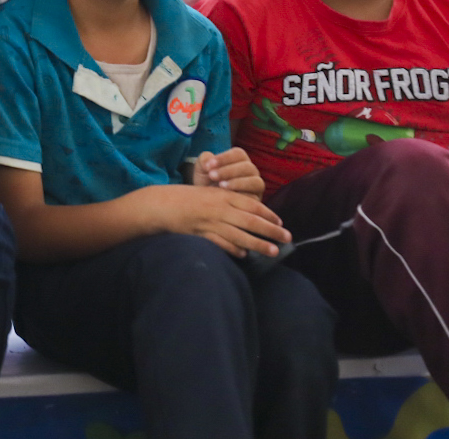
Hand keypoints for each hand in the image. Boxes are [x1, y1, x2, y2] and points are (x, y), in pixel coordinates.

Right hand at [137, 184, 290, 258]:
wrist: (162, 204)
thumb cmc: (186, 197)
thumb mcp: (209, 192)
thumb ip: (227, 200)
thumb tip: (248, 211)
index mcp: (223, 195)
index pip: (252, 204)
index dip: (269, 214)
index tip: (281, 222)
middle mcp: (220, 208)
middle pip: (251, 220)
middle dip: (271, 230)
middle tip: (287, 238)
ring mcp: (211, 222)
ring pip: (240, 235)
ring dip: (258, 244)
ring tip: (273, 251)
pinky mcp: (202, 234)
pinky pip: (222, 244)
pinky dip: (234, 250)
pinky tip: (243, 255)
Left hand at [195, 148, 265, 197]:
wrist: (208, 202)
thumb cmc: (206, 181)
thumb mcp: (202, 169)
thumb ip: (204, 160)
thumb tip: (208, 160)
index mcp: (240, 159)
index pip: (238, 154)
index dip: (224, 158)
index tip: (208, 165)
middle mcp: (251, 171)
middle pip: (248, 167)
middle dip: (228, 171)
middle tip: (212, 176)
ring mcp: (256, 187)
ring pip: (256, 182)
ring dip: (238, 183)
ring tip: (220, 186)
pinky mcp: (257, 201)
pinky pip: (255, 199)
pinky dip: (242, 197)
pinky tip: (228, 197)